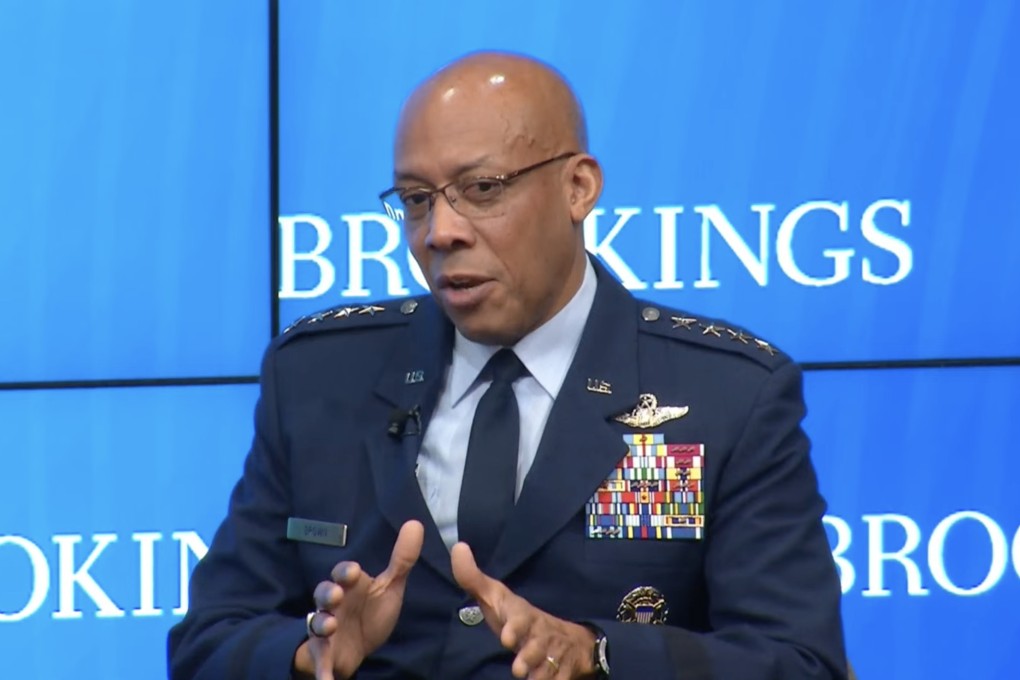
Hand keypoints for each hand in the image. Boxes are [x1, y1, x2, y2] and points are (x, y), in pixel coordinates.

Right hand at [294, 520, 423, 679]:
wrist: (357, 647)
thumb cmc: (370, 611)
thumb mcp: (389, 587)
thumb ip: (402, 559)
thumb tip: (416, 523)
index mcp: (350, 587)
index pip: (343, 573)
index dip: (346, 572)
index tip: (355, 572)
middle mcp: (334, 605)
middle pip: (323, 594)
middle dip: (327, 593)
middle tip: (336, 595)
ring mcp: (326, 629)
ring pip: (317, 623)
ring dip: (321, 624)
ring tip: (329, 626)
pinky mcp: (324, 654)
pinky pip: (320, 662)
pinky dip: (322, 672)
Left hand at [451, 542, 595, 678]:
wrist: (567, 640)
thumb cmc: (519, 619)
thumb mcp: (497, 599)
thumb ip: (473, 579)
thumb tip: (458, 547)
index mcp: (524, 616)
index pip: (521, 618)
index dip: (516, 627)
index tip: (506, 638)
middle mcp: (540, 635)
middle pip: (537, 646)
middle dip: (529, 655)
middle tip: (518, 667)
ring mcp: (552, 655)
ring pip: (549, 666)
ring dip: (541, 674)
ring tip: (529, 679)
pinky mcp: (563, 672)